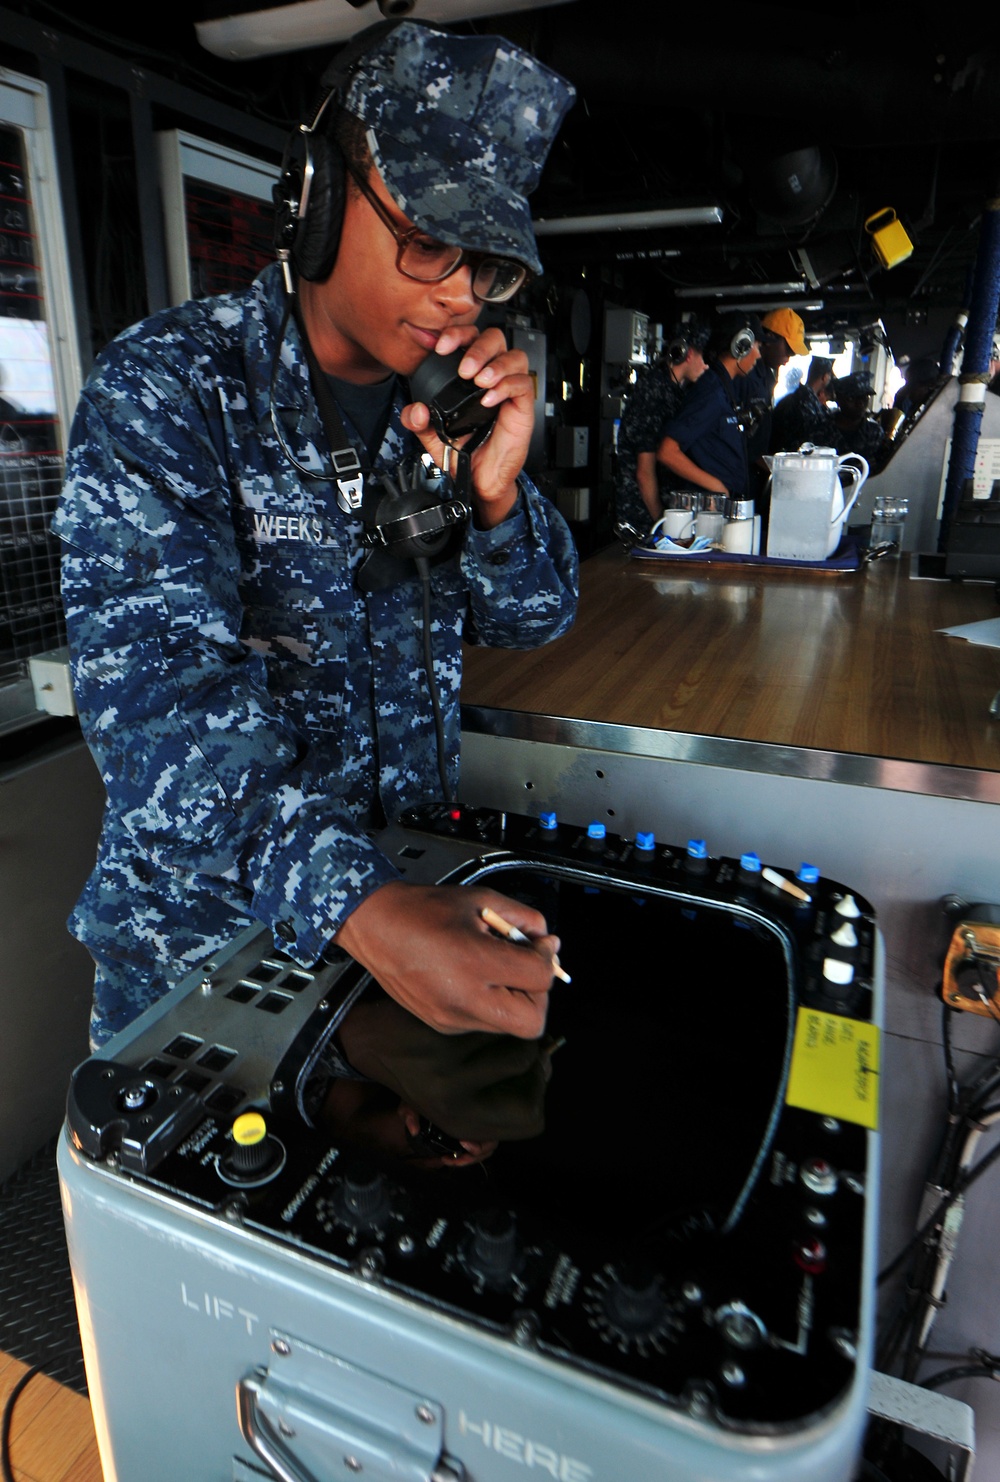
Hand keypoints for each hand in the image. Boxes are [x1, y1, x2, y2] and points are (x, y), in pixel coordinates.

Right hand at [333, 881, 561, 1037]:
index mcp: (475, 962)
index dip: (547, 957)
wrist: (375, 925)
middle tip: (526, 968)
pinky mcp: (442, 1024)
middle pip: (532, 1022)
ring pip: (508, 1025)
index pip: (539, 978)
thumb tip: (548, 941)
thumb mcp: (482, 899)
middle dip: (538, 995)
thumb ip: (523, 918)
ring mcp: (451, 1017)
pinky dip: (490, 1003)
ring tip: (494, 968)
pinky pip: (483, 1021)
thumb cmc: (426, 908)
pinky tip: (473, 977)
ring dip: (514, 999)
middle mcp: (464, 998)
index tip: (541, 944)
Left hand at [401, 326, 533, 528]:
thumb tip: (417, 409)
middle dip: (478, 346)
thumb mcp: (432, 436)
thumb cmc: (462, 453)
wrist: (478, 480)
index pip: (469, 338)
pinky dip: (506, 386)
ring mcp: (508, 390)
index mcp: (468, 375)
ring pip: (514, 356)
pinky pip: (523, 384)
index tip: (441, 346)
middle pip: (495, 338)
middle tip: (464, 368)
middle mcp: (490, 377)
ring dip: (495, 364)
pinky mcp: (522, 406)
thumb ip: (419, 421)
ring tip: (478, 381)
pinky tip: (489, 399)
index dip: (457, 333)